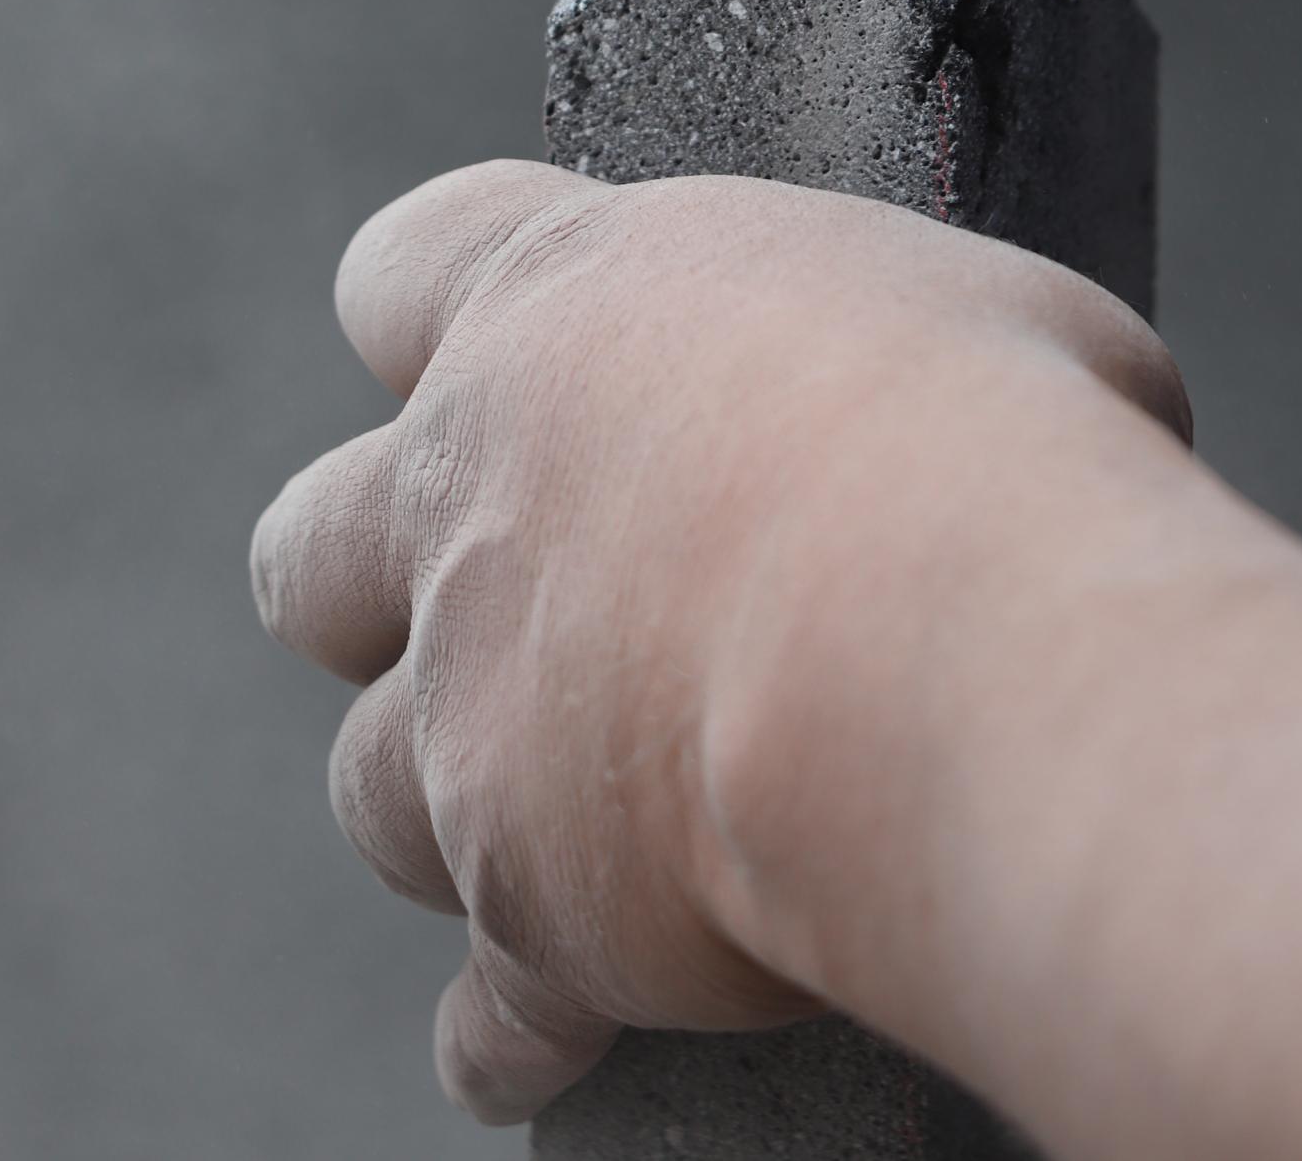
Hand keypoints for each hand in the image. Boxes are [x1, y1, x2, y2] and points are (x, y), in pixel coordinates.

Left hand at [250, 161, 1188, 1124]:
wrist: (951, 633)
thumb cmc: (992, 427)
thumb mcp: (968, 310)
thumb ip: (881, 354)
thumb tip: (968, 405)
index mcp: (565, 299)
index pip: (404, 265)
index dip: (431, 319)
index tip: (499, 361)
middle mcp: (471, 490)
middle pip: (310, 552)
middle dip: (373, 599)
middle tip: (499, 618)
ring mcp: (471, 693)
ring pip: (369, 785)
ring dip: (457, 812)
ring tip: (580, 832)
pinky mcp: (517, 887)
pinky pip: (486, 1002)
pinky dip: (523, 1027)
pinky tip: (569, 1036)